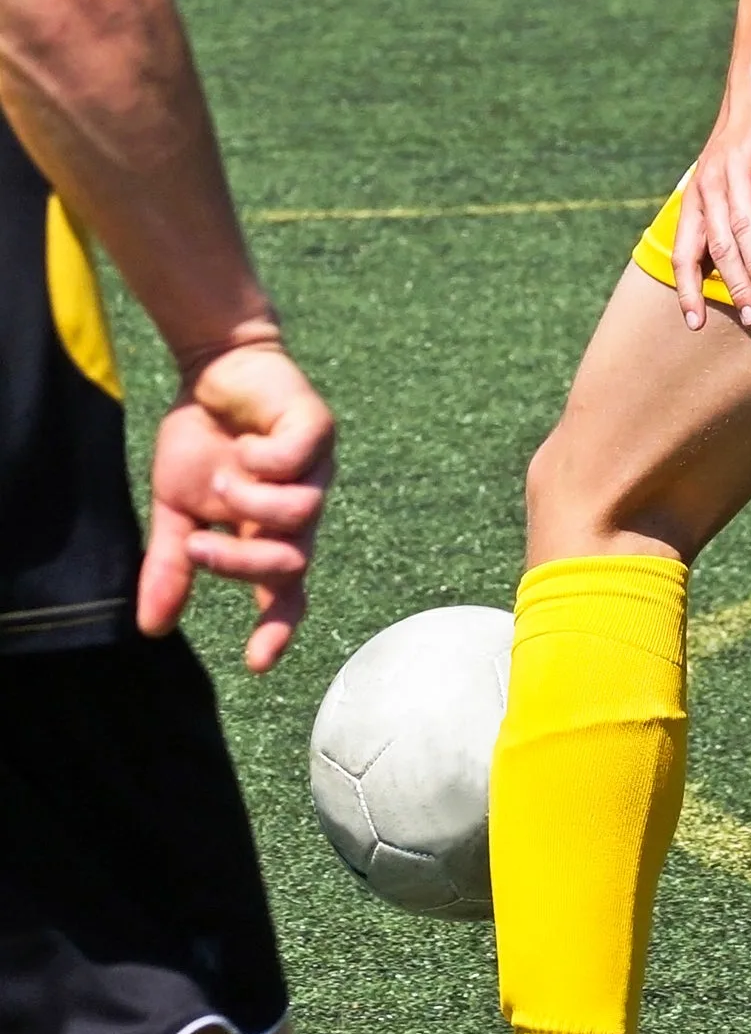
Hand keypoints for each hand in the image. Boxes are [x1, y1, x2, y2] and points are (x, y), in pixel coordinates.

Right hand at [138, 336, 334, 672]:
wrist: (212, 370)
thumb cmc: (203, 440)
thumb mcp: (177, 507)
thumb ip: (171, 564)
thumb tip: (151, 628)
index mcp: (269, 535)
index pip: (284, 594)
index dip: (275, 629)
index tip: (256, 663)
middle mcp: (301, 513)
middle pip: (291, 566)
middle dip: (241, 562)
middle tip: (199, 545)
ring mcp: (317, 473)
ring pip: (300, 517)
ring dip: (248, 503)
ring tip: (224, 478)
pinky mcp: (318, 433)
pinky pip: (299, 463)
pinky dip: (263, 459)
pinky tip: (247, 444)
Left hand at [672, 69, 750, 328]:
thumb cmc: (743, 144)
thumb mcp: (720, 183)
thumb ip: (718, 222)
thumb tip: (722, 269)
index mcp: (696, 200)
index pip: (685, 253)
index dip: (687, 290)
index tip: (695, 324)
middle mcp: (710, 186)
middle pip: (717, 246)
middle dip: (732, 287)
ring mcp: (737, 169)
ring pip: (743, 225)